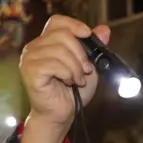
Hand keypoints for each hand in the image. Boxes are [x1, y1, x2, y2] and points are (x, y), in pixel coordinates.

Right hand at [18, 16, 109, 142]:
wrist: (63, 113)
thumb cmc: (73, 92)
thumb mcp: (89, 68)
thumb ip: (94, 49)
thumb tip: (104, 30)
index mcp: (48, 42)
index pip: (58, 22)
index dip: (74, 25)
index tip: (88, 35)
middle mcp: (36, 46)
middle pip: (63, 35)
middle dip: (80, 54)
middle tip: (85, 71)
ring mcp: (30, 57)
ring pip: (60, 51)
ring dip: (75, 68)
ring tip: (77, 80)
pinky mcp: (30, 70)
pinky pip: (54, 64)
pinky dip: (67, 74)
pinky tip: (69, 82)